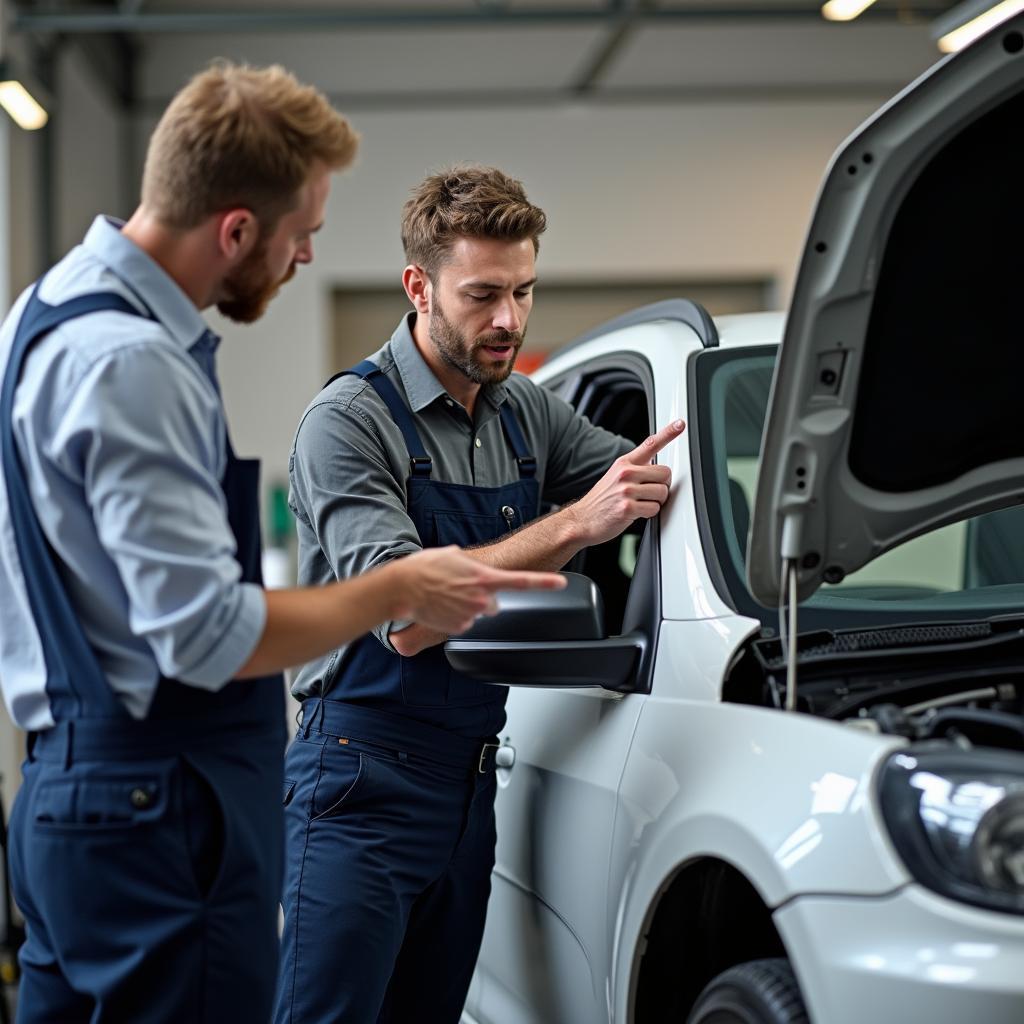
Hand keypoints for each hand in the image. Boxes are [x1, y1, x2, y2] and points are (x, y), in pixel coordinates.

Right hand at [391, 546, 566, 634]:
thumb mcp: (451, 555)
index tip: (560, 583)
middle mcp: (482, 598)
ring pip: (478, 613)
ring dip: (467, 606)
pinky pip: (464, 623)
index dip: (544, 583)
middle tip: (462, 589)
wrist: (401, 589)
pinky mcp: (459, 628)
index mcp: (484, 577)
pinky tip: (442, 607)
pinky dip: (455, 617)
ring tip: (446, 596)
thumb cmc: (423, 569)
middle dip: (484, 597)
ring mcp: (471, 614)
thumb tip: (470, 566)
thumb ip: (469, 563)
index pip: (522, 581)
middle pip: (495, 602)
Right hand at [567, 420, 684, 546]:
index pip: (650, 444)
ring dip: (656, 501)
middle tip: (649, 493)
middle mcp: (625, 473)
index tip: (680, 424)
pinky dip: (649, 513)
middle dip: (662, 486)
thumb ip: (636, 468)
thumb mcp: (615, 476)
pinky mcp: (627, 508)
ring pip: (662, 492)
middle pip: (665, 473)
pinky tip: (636, 513)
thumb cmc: (602, 500)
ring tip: (640, 503)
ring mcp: (626, 490)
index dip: (668, 433)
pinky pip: (654, 509)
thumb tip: (657, 469)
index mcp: (624, 463)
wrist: (582, 519)